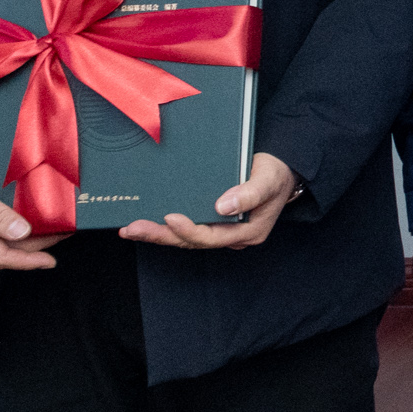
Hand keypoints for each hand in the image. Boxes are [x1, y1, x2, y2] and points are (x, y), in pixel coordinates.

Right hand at [0, 168, 63, 274]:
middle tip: (57, 235)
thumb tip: (23, 233)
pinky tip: (16, 233)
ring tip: (43, 233)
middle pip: (0, 256)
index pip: (3, 258)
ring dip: (16, 245)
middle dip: (30, 248)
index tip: (51, 260)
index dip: (31, 259)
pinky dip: (0, 242)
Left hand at [121, 151, 299, 250]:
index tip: (170, 217)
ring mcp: (221, 230)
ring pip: (186, 238)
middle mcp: (232, 235)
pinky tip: (145, 223)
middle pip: (193, 241)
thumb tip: (223, 206)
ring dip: (158, 233)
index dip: (189, 230)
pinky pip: (187, 229)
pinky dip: (165, 227)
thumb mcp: (269, 179)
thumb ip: (250, 193)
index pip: (213, 237)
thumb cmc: (276, 173)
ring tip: (131, 229)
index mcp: (248, 231)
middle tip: (134, 229)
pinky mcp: (212, 222)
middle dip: (162, 235)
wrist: (281, 170)